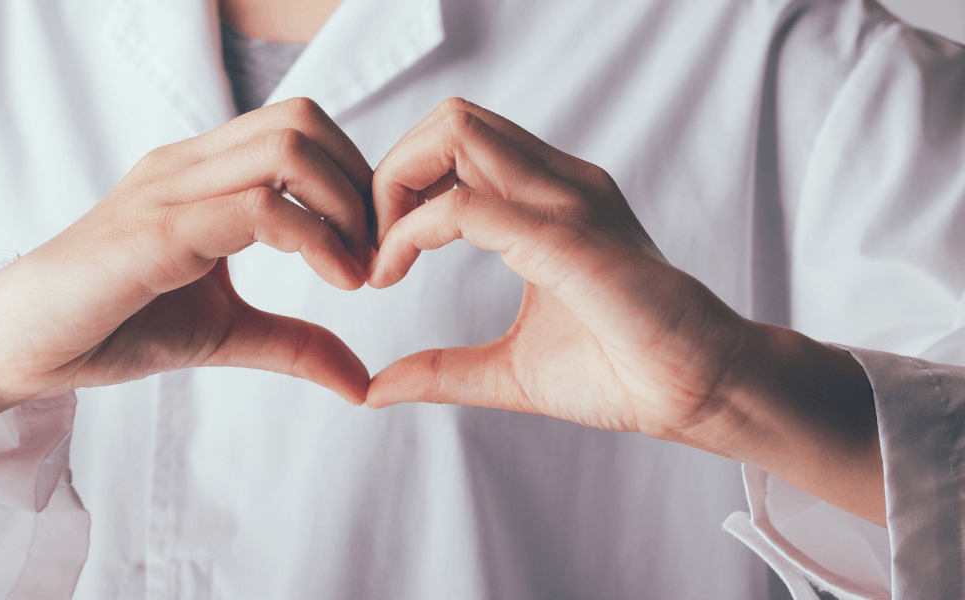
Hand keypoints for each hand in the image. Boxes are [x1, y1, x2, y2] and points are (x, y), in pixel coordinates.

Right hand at [0, 98, 372, 458]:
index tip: (374, 250)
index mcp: (202, 173)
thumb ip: (293, 344)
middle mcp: (188, 165)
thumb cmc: (110, 325)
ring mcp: (169, 189)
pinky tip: (334, 283)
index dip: (355, 180)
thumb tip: (360, 380)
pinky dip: (314, 240)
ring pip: (288, 148)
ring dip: (345, 208)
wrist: (16, 346)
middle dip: (361, 186)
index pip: (301, 128)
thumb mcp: (224, 333)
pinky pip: (256, 207)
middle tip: (374, 256)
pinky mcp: (155, 231)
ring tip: (356, 272)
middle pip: (304, 120)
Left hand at [368, 98, 745, 437]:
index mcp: (548, 199)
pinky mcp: (566, 239)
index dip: (397, 188)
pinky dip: (411, 231)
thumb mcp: (506, 370)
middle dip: (389, 174)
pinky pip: (467, 206)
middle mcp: (558, 183)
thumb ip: (442, 370)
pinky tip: (394, 272)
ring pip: (455, 131)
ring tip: (380, 257)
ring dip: (394, 186)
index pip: (456, 143)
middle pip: (449, 119)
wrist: (697, 395)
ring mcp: (567, 201)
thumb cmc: (620, 373)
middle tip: (371, 248)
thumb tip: (375, 389)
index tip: (376, 260)